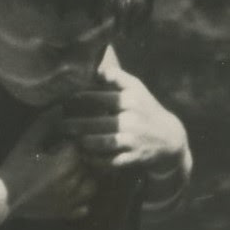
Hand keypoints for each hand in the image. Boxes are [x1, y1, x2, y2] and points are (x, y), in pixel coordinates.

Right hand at [0, 107, 95, 221]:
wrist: (2, 198)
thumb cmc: (14, 167)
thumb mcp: (28, 142)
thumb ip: (45, 123)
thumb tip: (60, 107)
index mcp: (67, 162)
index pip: (81, 146)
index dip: (71, 142)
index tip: (58, 143)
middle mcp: (74, 182)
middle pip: (89, 166)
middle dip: (79, 160)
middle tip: (60, 157)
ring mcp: (71, 200)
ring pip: (91, 187)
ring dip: (85, 179)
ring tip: (69, 175)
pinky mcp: (65, 213)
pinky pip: (83, 207)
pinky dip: (80, 201)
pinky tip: (68, 193)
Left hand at [62, 65, 187, 177]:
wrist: (169, 138)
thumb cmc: (145, 108)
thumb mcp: (136, 88)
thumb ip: (116, 76)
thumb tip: (96, 68)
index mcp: (129, 99)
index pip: (94, 98)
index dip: (75, 100)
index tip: (64, 102)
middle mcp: (131, 119)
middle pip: (93, 123)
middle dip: (72, 124)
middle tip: (60, 124)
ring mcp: (131, 140)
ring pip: (98, 143)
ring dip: (81, 142)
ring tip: (70, 138)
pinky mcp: (132, 158)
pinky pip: (106, 161)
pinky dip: (93, 159)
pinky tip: (84, 154)